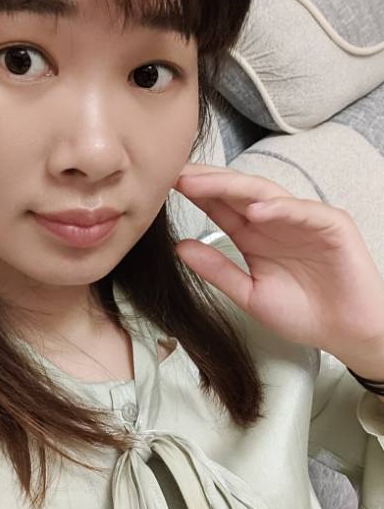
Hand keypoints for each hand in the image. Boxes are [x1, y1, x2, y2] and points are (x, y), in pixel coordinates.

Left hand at [172, 163, 383, 367]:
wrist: (347, 333)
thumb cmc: (304, 312)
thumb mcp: (249, 294)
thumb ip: (217, 270)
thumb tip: (180, 248)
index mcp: (254, 235)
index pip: (220, 206)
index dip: (195, 195)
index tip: (162, 186)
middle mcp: (276, 220)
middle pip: (237, 191)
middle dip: (206, 182)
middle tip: (175, 175)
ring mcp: (303, 219)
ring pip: (266, 193)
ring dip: (233, 187)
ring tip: (202, 185)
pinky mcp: (331, 225)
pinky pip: (303, 210)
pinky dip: (280, 208)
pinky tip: (256, 210)